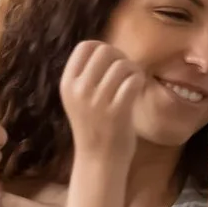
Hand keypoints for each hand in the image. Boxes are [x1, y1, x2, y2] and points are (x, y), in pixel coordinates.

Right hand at [60, 41, 144, 168]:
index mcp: (67, 84)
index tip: (112, 62)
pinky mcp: (116, 111)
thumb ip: (86, 76)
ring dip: (134, 69)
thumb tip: (107, 49)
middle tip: (127, 72)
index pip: (85, 46)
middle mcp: (79, 90)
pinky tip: (138, 88)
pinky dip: (140, 80)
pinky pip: (133, 81)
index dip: (104, 48)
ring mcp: (97, 101)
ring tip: (134, 81)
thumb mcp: (79, 99)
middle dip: (121, 56)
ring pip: (122, 64)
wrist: (99, 160)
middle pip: (105, 51)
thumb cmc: (94, 126)